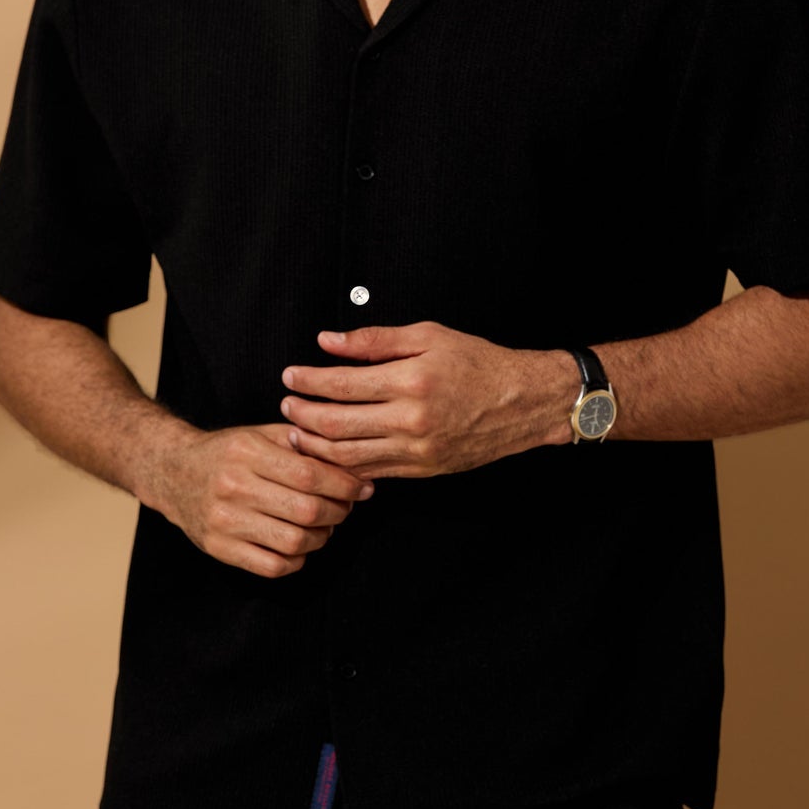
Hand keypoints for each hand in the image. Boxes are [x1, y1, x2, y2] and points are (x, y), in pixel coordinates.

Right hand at [152, 419, 373, 578]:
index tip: (362, 487)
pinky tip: (299, 545)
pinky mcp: (219, 548)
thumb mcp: (262, 434)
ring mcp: (224, 521)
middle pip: (307, 510)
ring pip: (294, 542)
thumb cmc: (229, 453)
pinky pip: (273, 567)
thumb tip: (353, 462)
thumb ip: (305, 444)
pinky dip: (297, 559)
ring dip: (321, 537)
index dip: (344, 484)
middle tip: (345, 506)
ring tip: (324, 526)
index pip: (309, 474)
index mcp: (247, 452)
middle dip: (339, 511)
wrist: (173, 473)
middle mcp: (233, 487)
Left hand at [278, 321, 572, 478]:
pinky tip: (330, 453)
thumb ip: (374, 340)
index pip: (340, 384)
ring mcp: (416, 449)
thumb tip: (329, 342)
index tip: (290, 376)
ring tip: (298, 431)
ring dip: (315, 445)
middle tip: (285, 405)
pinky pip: (371, 472)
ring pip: (347, 455)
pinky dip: (343, 465)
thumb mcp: (428, 336)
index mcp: (411, 381)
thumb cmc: (478, 364)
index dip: (307, 381)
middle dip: (301, 415)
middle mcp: (411, 420)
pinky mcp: (422, 469)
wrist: (523, 402)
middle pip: (335, 424)